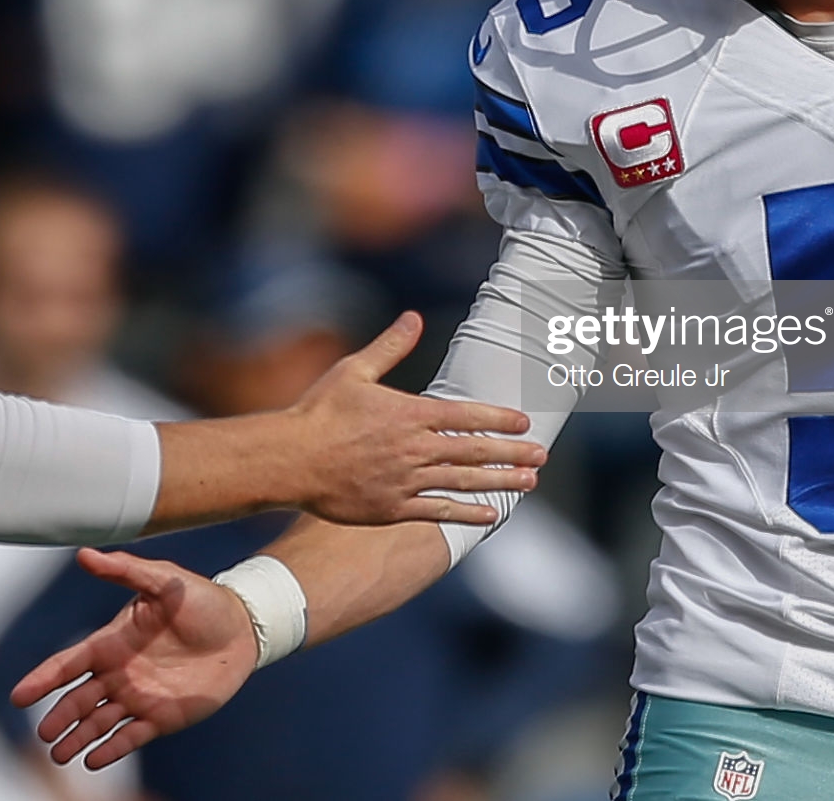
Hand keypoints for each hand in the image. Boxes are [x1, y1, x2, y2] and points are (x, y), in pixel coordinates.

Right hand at [11, 549, 256, 770]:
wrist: (242, 626)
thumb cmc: (201, 600)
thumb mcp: (163, 579)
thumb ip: (124, 571)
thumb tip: (83, 554)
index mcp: (112, 641)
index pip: (69, 663)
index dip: (43, 678)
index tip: (19, 695)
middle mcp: (119, 672)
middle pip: (79, 699)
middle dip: (60, 717)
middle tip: (43, 734)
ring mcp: (139, 697)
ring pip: (99, 722)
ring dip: (78, 738)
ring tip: (60, 755)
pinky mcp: (163, 716)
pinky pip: (131, 737)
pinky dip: (111, 749)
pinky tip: (93, 760)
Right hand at [281, 312, 543, 525]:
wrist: (291, 460)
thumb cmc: (319, 412)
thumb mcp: (354, 371)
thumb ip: (390, 347)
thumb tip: (413, 318)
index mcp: (409, 413)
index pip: (466, 415)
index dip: (499, 418)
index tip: (525, 421)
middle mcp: (414, 449)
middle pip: (474, 451)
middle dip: (512, 452)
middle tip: (542, 454)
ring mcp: (406, 481)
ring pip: (463, 482)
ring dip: (500, 482)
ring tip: (529, 482)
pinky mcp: (392, 508)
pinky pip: (438, 511)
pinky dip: (466, 513)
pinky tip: (490, 514)